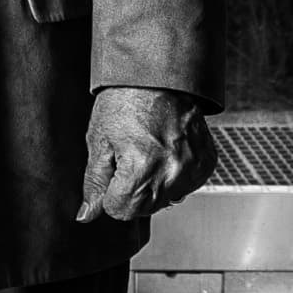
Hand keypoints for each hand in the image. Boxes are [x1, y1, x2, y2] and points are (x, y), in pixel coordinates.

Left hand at [75, 87, 216, 226]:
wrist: (160, 77)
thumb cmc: (126, 100)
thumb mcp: (99, 140)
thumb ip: (94, 183)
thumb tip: (87, 215)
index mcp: (141, 168)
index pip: (120, 210)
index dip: (110, 193)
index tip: (113, 171)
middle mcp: (171, 172)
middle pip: (144, 209)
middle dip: (132, 191)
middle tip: (130, 157)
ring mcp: (192, 169)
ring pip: (165, 200)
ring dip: (153, 184)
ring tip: (149, 151)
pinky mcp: (205, 164)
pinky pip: (185, 186)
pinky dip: (173, 175)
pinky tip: (166, 151)